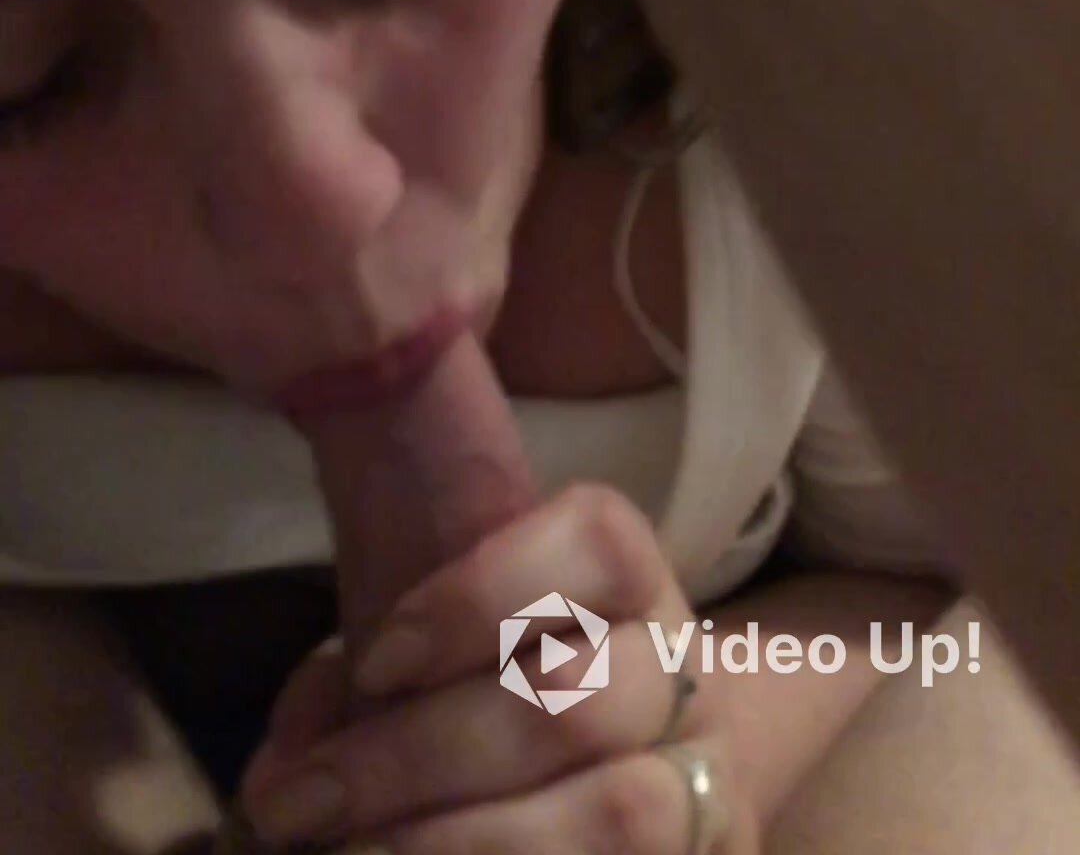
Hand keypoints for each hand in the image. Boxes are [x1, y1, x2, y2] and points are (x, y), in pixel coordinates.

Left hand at [239, 482, 755, 851]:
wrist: (663, 770)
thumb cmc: (515, 694)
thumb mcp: (449, 657)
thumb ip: (365, 686)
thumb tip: (284, 767)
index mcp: (632, 586)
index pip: (596, 543)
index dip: (483, 595)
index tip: (377, 661)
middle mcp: (684, 677)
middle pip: (573, 703)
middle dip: (418, 759)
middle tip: (299, 803)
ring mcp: (710, 786)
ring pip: (618, 817)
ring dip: (464, 846)